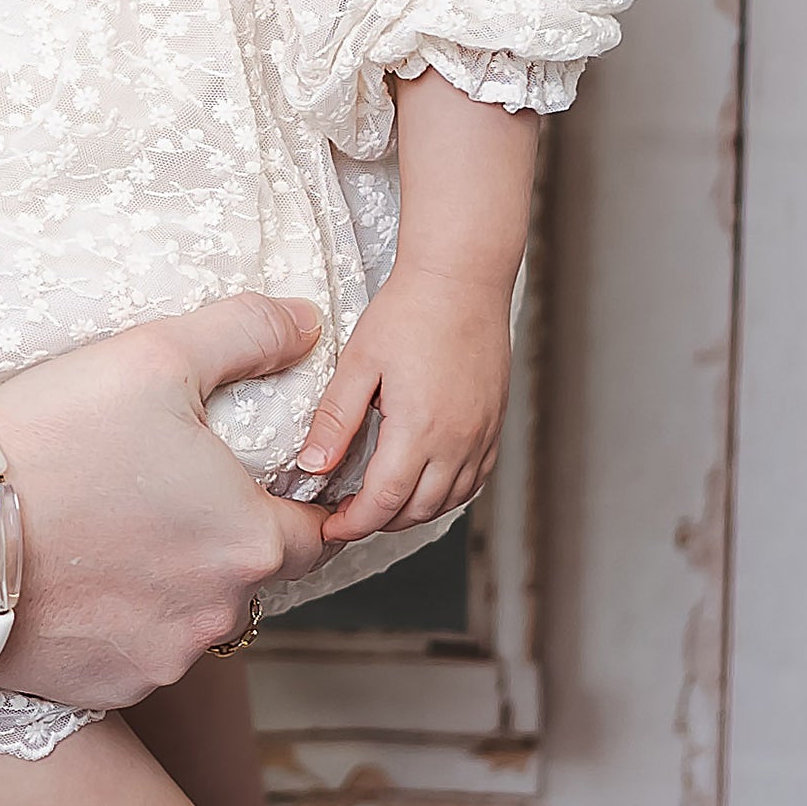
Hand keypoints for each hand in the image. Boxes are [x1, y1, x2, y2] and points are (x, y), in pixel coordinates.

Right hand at [0, 294, 330, 707]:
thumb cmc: (47, 443)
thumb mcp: (153, 356)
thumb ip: (245, 333)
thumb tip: (305, 321)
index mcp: (249, 539)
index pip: (319, 530)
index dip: (301, 500)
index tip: (265, 479)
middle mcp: (219, 613)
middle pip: (251, 574)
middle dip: (221, 536)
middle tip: (162, 492)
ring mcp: (162, 659)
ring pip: (191, 614)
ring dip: (168, 579)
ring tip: (106, 528)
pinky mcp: (108, 687)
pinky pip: (134, 650)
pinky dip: (116, 617)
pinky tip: (72, 575)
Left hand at [286, 256, 508, 545]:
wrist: (463, 278)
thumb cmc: (409, 311)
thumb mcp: (359, 363)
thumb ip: (335, 419)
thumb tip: (312, 466)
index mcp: (420, 428)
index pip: (384, 502)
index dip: (354, 524)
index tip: (330, 526)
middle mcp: (457, 440)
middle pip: (416, 510)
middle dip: (378, 522)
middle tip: (347, 514)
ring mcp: (481, 435)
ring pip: (448, 501)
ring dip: (411, 512)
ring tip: (379, 503)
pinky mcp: (494, 424)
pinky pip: (474, 480)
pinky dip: (446, 495)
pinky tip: (424, 485)